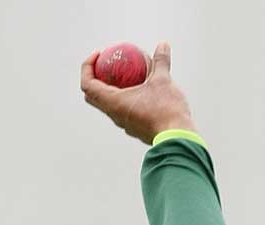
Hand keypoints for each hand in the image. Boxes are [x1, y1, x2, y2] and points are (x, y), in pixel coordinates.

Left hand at [80, 41, 194, 144]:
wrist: (177, 139)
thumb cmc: (166, 110)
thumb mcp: (163, 80)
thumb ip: (160, 61)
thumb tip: (163, 44)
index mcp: (113, 103)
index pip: (88, 85)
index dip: (87, 67)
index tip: (99, 55)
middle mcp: (115, 115)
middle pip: (94, 97)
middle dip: (95, 78)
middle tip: (106, 65)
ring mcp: (125, 124)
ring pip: (109, 105)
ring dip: (110, 89)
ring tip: (125, 76)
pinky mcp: (135, 129)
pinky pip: (124, 111)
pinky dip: (125, 98)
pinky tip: (140, 90)